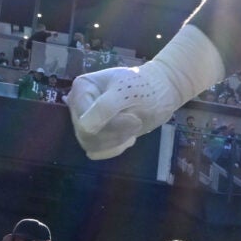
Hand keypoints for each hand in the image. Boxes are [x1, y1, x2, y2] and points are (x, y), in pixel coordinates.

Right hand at [67, 26, 225, 159]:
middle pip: (86, 134)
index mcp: (81, 88)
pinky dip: (116, 147)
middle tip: (136, 122)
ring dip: (118, 140)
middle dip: (115, 132)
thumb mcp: (126, 94)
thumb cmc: (145, 88)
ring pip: (92, 145)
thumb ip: (104, 109)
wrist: (161, 94)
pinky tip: (129, 136)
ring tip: (133, 125)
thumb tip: (85, 129)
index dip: (109, 124)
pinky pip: (98, 152)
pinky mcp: (96, 134)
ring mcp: (87, 120)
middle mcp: (79, 105)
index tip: (133, 118)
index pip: (83, 120)